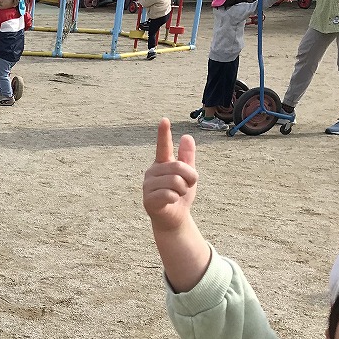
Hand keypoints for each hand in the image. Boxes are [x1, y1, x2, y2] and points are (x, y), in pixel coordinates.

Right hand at [142, 118, 197, 232]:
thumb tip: (187, 136)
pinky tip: (171, 202)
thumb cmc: (180, 195)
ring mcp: (148, 186)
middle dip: (190, 177)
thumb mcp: (188, 175)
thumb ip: (187, 158)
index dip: (163, 133)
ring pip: (175, 181)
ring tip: (178, 195)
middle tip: (188, 186)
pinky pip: (169, 193)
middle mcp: (152, 172)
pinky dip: (176, 198)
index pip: (163, 146)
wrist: (175, 218)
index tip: (164, 120)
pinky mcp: (148, 199)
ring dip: (183, 190)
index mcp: (162, 164)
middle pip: (178, 167)